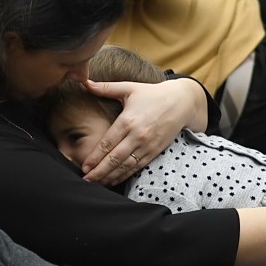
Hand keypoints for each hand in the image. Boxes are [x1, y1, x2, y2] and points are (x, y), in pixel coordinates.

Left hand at [81, 78, 207, 184]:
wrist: (181, 101)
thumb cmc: (152, 94)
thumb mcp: (129, 88)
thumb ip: (106, 88)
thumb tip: (86, 82)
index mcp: (128, 120)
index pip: (108, 143)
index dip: (95, 157)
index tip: (84, 167)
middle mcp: (137, 135)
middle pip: (115, 158)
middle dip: (99, 171)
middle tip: (86, 180)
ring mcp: (147, 145)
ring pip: (126, 166)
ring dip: (110, 176)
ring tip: (97, 184)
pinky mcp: (155, 151)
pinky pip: (137, 167)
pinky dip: (125, 175)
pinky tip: (114, 180)